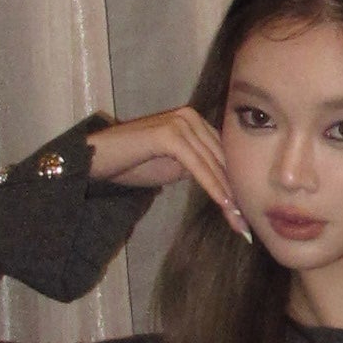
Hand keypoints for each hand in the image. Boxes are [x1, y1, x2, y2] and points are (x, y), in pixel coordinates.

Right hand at [85, 108, 248, 235]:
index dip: (235, 185)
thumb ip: (197, 167)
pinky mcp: (169, 134)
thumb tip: (225, 186)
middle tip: (246, 224)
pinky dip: (212, 186)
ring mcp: (180, 122)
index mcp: (196, 122)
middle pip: (222, 159)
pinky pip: (197, 165)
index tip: (245, 214)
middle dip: (235, 193)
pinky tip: (224, 205)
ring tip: (238, 221)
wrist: (96, 159)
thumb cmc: (131, 164)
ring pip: (213, 164)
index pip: (223, 155)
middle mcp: (191, 117)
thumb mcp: (173, 167)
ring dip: (228, 195)